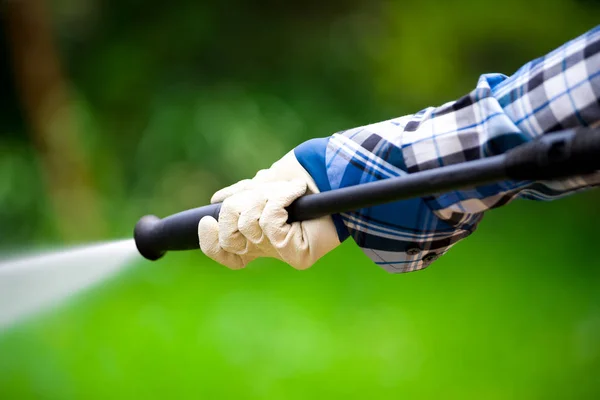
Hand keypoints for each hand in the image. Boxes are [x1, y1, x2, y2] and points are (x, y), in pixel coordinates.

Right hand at [198, 151, 339, 269]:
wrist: (338, 174)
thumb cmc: (307, 176)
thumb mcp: (265, 182)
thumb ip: (241, 194)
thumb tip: (216, 201)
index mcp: (257, 234)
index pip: (224, 252)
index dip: (211, 242)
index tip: (207, 222)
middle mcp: (267, 247)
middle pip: (229, 237)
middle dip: (241, 205)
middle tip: (267, 192)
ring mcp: (282, 253)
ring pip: (248, 226)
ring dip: (266, 198)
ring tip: (290, 190)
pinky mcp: (297, 255)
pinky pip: (270, 225)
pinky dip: (280, 200)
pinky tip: (296, 193)